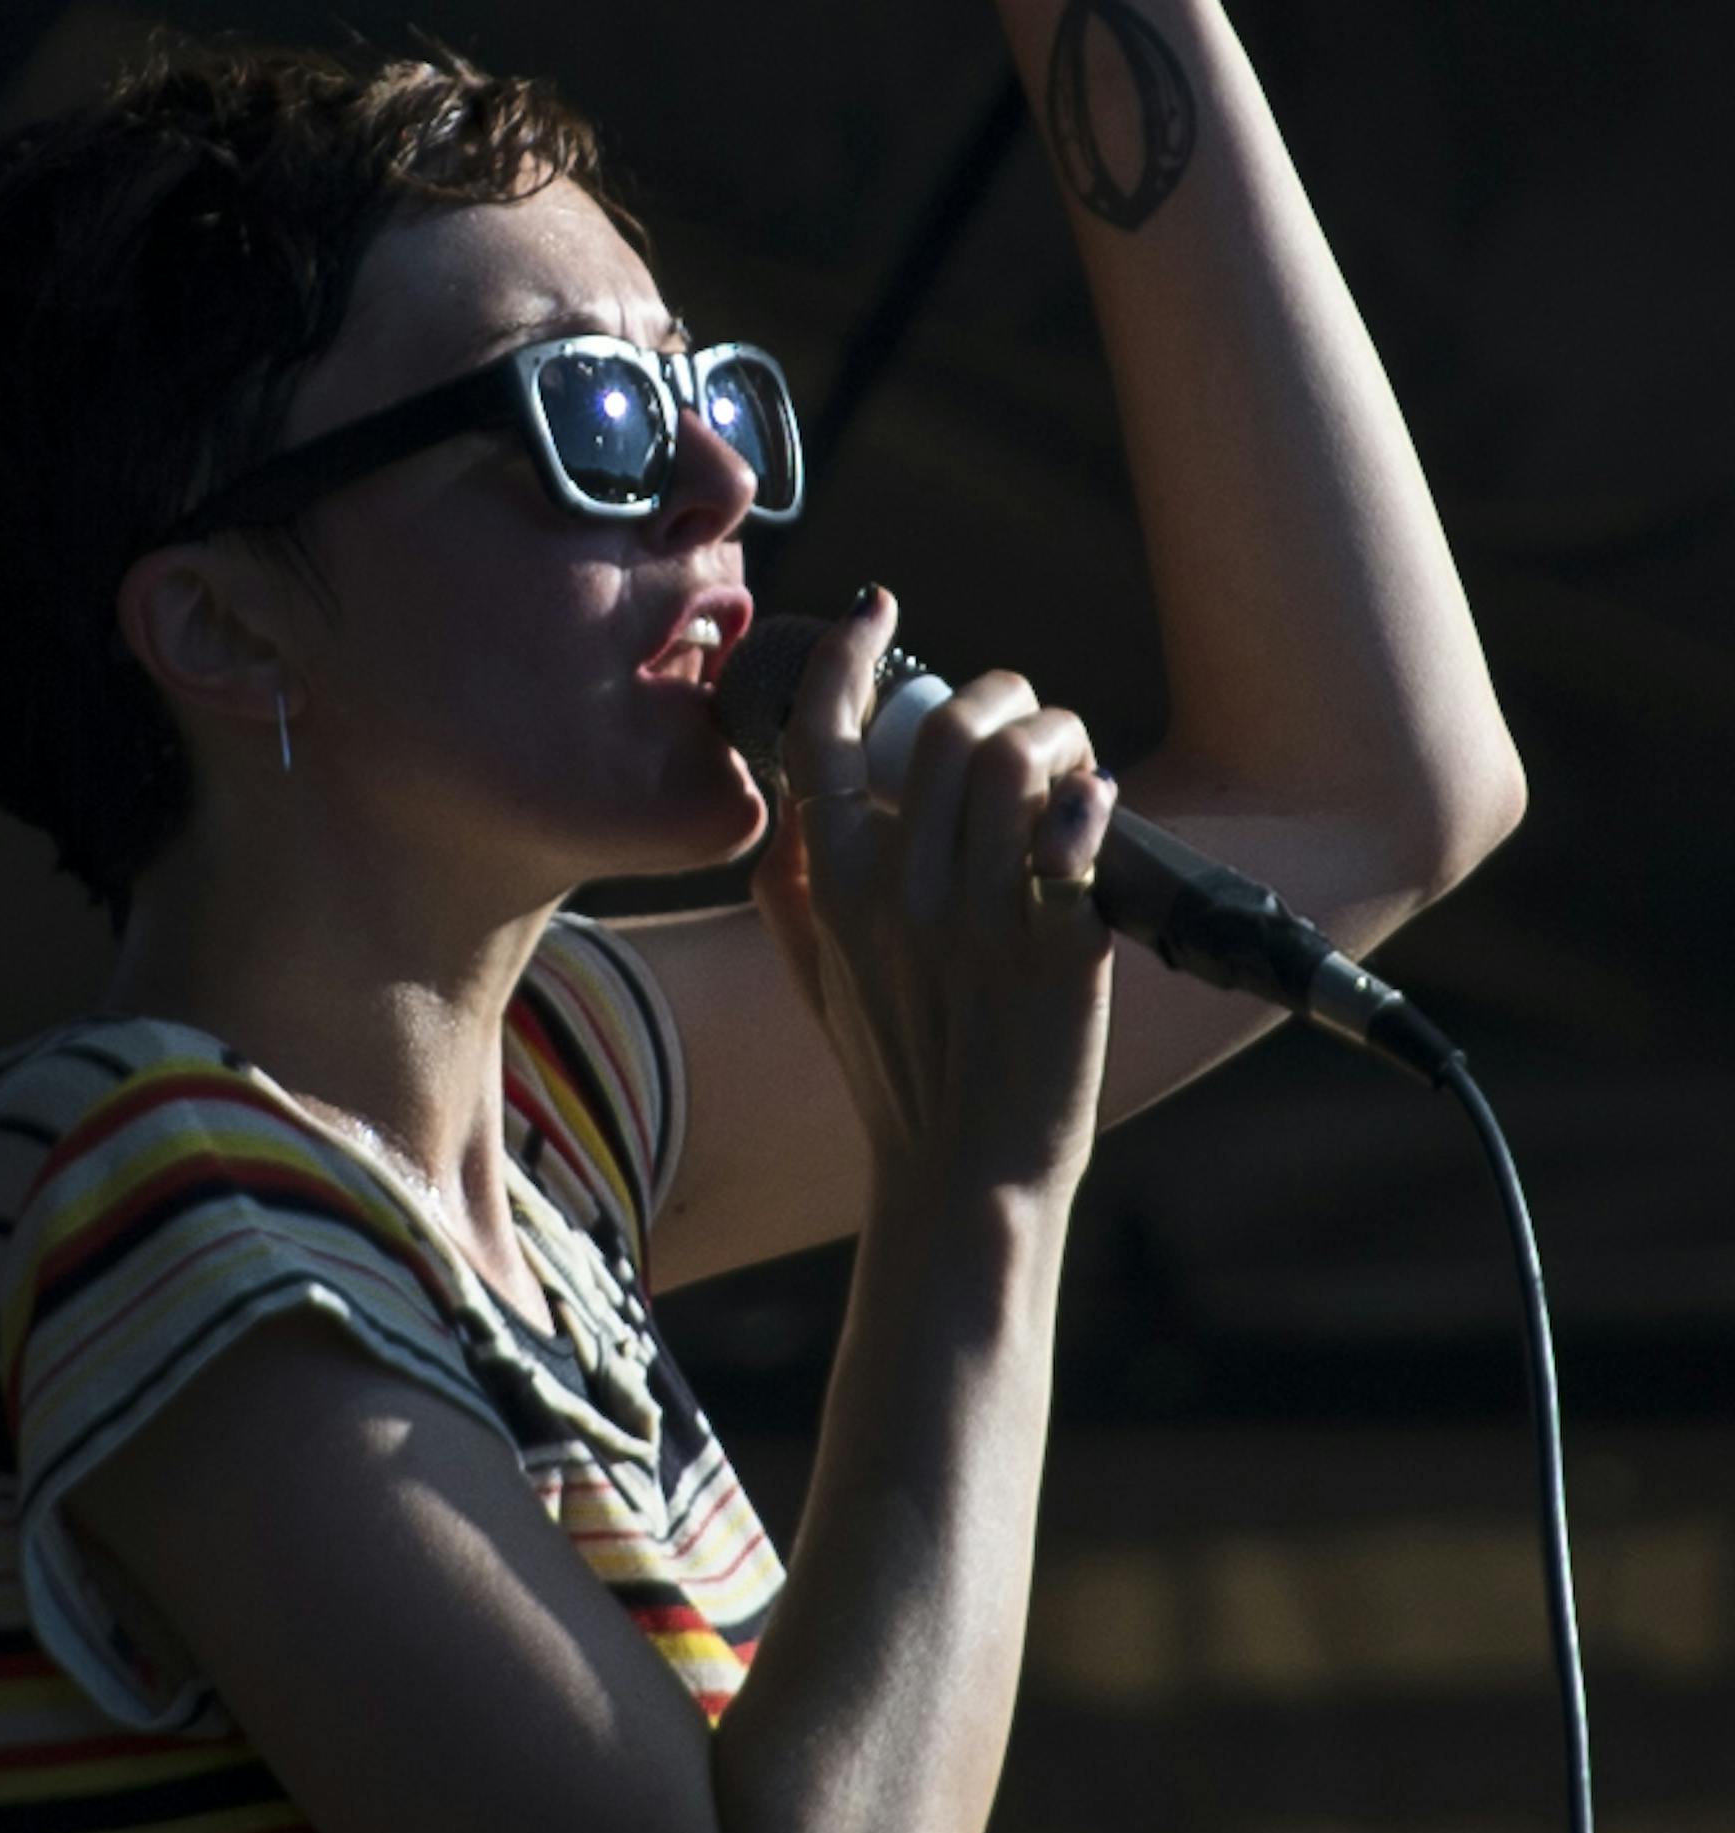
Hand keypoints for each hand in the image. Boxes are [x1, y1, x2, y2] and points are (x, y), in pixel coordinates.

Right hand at [750, 590, 1115, 1201]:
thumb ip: (791, 899)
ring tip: (1068, 764)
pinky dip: (1090, 798)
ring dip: (1056, 735)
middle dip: (998, 697)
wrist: (963, 1174)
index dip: (850, 658)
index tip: (879, 613)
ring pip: (1017, 761)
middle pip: (945, 728)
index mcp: (832, 892)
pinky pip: (1075, 834)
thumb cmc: (896, 1079)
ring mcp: (979, 921)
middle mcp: (899, 896)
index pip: (824, 739)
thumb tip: (785, 820)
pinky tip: (1092, 804)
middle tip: (1025, 722)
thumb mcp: (817, 987)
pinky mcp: (1057, 949)